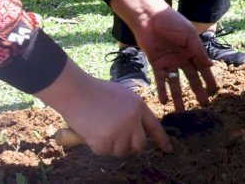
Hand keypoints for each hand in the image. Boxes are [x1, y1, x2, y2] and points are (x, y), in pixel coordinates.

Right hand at [37, 60, 170, 156]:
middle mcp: (133, 120)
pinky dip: (97, 146)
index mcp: (139, 107)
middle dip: (130, 147)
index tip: (168, 149)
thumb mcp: (121, 95)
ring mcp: (120, 131)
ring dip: (111, 146)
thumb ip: (131, 111)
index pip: (154, 126)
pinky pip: (104, 152)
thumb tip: (136, 129)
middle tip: (118, 142)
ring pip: (121, 151)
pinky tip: (91, 132)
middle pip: (139, 145)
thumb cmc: (95, 92)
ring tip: (100, 131)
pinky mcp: (105, 141)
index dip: (161, 139)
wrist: (76, 92)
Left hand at [134, 7, 218, 111]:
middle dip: (197, 90)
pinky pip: (160, 80)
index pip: (203, 67)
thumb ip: (198, 51)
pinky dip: (162, 90)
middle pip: (191, 77)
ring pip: (176, 82)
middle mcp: (182, 57)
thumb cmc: (171, 21)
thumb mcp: (188, 34)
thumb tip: (211, 66)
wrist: (148, 17)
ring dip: (178, 95)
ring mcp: (169, 61)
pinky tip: (164, 101)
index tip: (214, 91)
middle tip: (203, 104)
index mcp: (193, 49)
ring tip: (181, 110)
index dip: (208, 78)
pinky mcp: (156, 64)